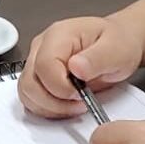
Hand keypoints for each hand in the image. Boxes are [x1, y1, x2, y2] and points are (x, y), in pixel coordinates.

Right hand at [18, 16, 144, 117]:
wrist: (118, 43)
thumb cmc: (117, 43)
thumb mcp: (116, 49)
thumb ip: (97, 58)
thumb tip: (76, 67)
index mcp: (59, 35)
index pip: (44, 65)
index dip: (60, 87)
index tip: (81, 95)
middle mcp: (42, 47)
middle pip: (29, 82)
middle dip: (53, 102)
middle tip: (79, 104)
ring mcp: (37, 61)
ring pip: (26, 92)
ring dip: (48, 107)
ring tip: (74, 106)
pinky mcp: (38, 75)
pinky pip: (31, 97)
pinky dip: (46, 108)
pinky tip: (65, 106)